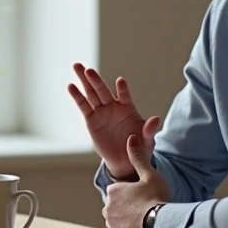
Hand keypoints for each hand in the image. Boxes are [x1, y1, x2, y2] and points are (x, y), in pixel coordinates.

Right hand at [67, 63, 159, 179]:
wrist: (125, 161)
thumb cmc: (138, 148)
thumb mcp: (147, 141)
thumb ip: (149, 130)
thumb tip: (156, 119)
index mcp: (128, 108)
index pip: (124, 96)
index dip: (122, 89)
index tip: (120, 82)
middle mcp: (113, 107)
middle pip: (103, 90)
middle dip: (95, 80)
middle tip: (88, 70)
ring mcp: (101, 112)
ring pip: (91, 93)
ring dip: (84, 81)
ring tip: (77, 66)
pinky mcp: (91, 121)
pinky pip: (84, 107)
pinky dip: (77, 97)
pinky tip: (71, 86)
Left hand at [103, 134, 171, 227]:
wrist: (161, 225)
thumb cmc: (156, 198)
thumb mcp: (150, 175)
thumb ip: (139, 157)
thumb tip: (131, 138)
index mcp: (114, 190)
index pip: (121, 191)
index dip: (134, 194)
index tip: (146, 197)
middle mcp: (107, 207)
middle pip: (119, 206)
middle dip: (129, 208)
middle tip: (147, 210)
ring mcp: (111, 224)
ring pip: (119, 220)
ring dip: (128, 221)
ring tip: (145, 221)